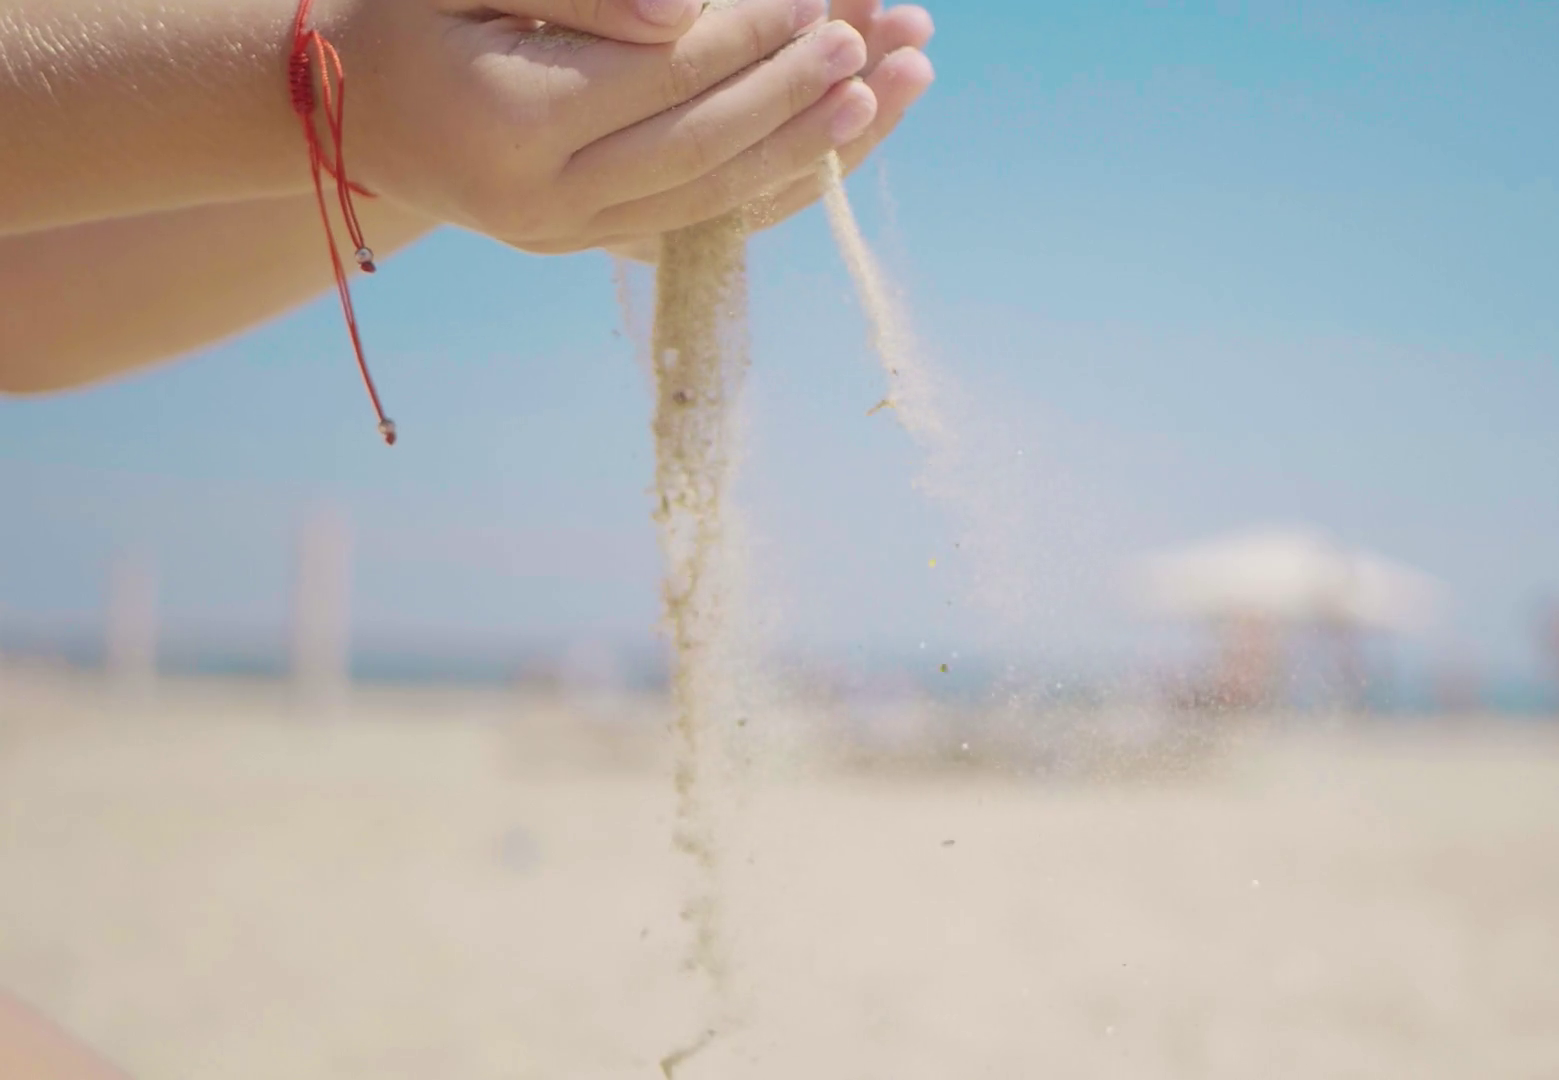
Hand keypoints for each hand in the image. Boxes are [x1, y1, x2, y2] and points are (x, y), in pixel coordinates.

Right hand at [335, 0, 881, 252]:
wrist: (347, 108)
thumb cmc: (408, 14)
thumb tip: (688, 13)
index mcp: (508, 121)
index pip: (664, 74)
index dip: (749, 33)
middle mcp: (540, 200)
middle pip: (702, 144)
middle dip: (795, 92)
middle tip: (869, 44)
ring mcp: (566, 237)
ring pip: (713, 197)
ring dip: (808, 148)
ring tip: (879, 96)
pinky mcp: (587, 249)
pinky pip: (699, 224)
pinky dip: (771, 187)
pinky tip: (831, 149)